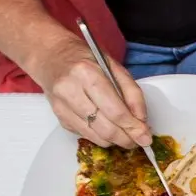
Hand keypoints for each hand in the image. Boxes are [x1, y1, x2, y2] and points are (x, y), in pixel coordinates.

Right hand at [24, 33, 151, 148]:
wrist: (49, 55)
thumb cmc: (85, 58)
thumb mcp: (113, 66)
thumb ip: (132, 93)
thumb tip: (141, 121)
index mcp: (86, 73)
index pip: (115, 111)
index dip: (133, 128)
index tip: (146, 137)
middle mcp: (70, 91)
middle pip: (106, 128)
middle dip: (126, 139)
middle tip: (138, 140)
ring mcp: (62, 106)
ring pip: (97, 137)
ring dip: (115, 140)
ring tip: (125, 134)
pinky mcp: (59, 117)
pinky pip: (87, 135)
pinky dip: (101, 136)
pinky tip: (106, 126)